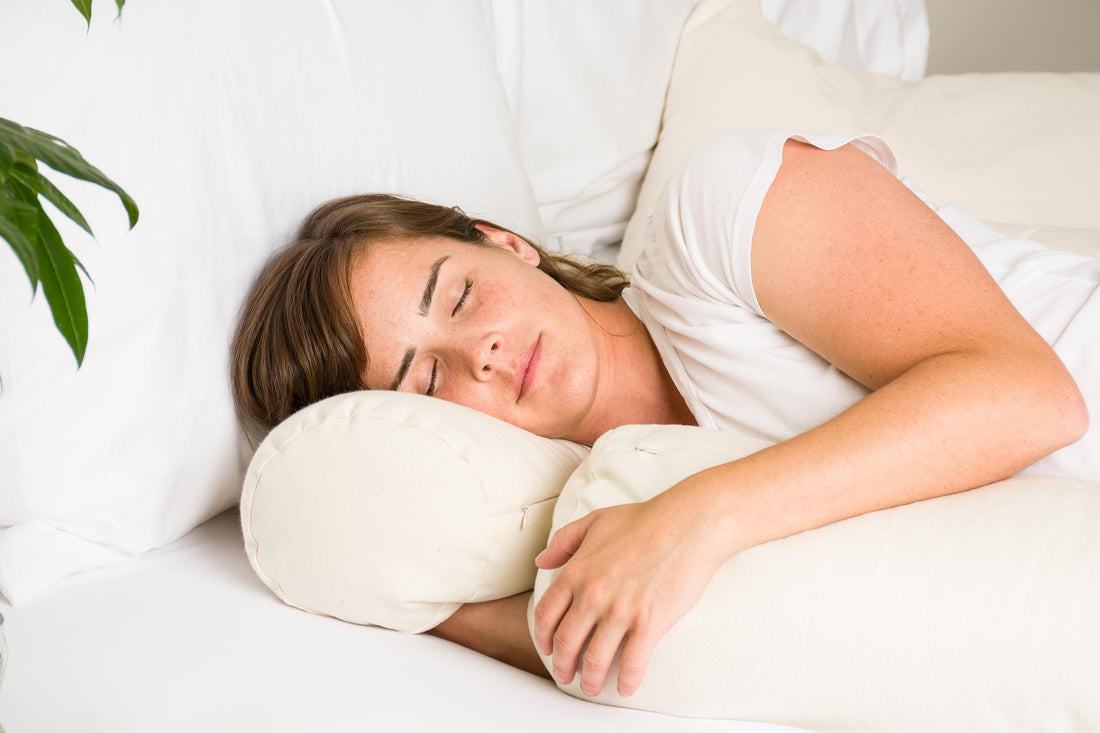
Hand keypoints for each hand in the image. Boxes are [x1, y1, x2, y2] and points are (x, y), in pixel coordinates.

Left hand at [532, 489, 726, 697]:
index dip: (543, 638)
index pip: (546, 615)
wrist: (687, 524)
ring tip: (591, 687)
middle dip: (562, 665)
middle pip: (566, 643)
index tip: (548, 649)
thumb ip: (563, 541)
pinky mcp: (649, 623)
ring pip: (595, 659)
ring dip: (589, 680)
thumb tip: (541, 561)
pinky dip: (625, 681)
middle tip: (566, 675)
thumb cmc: (644, 520)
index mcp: (576, 571)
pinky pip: (631, 664)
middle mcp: (593, 595)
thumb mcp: (595, 522)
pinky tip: (625, 687)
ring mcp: (620, 611)